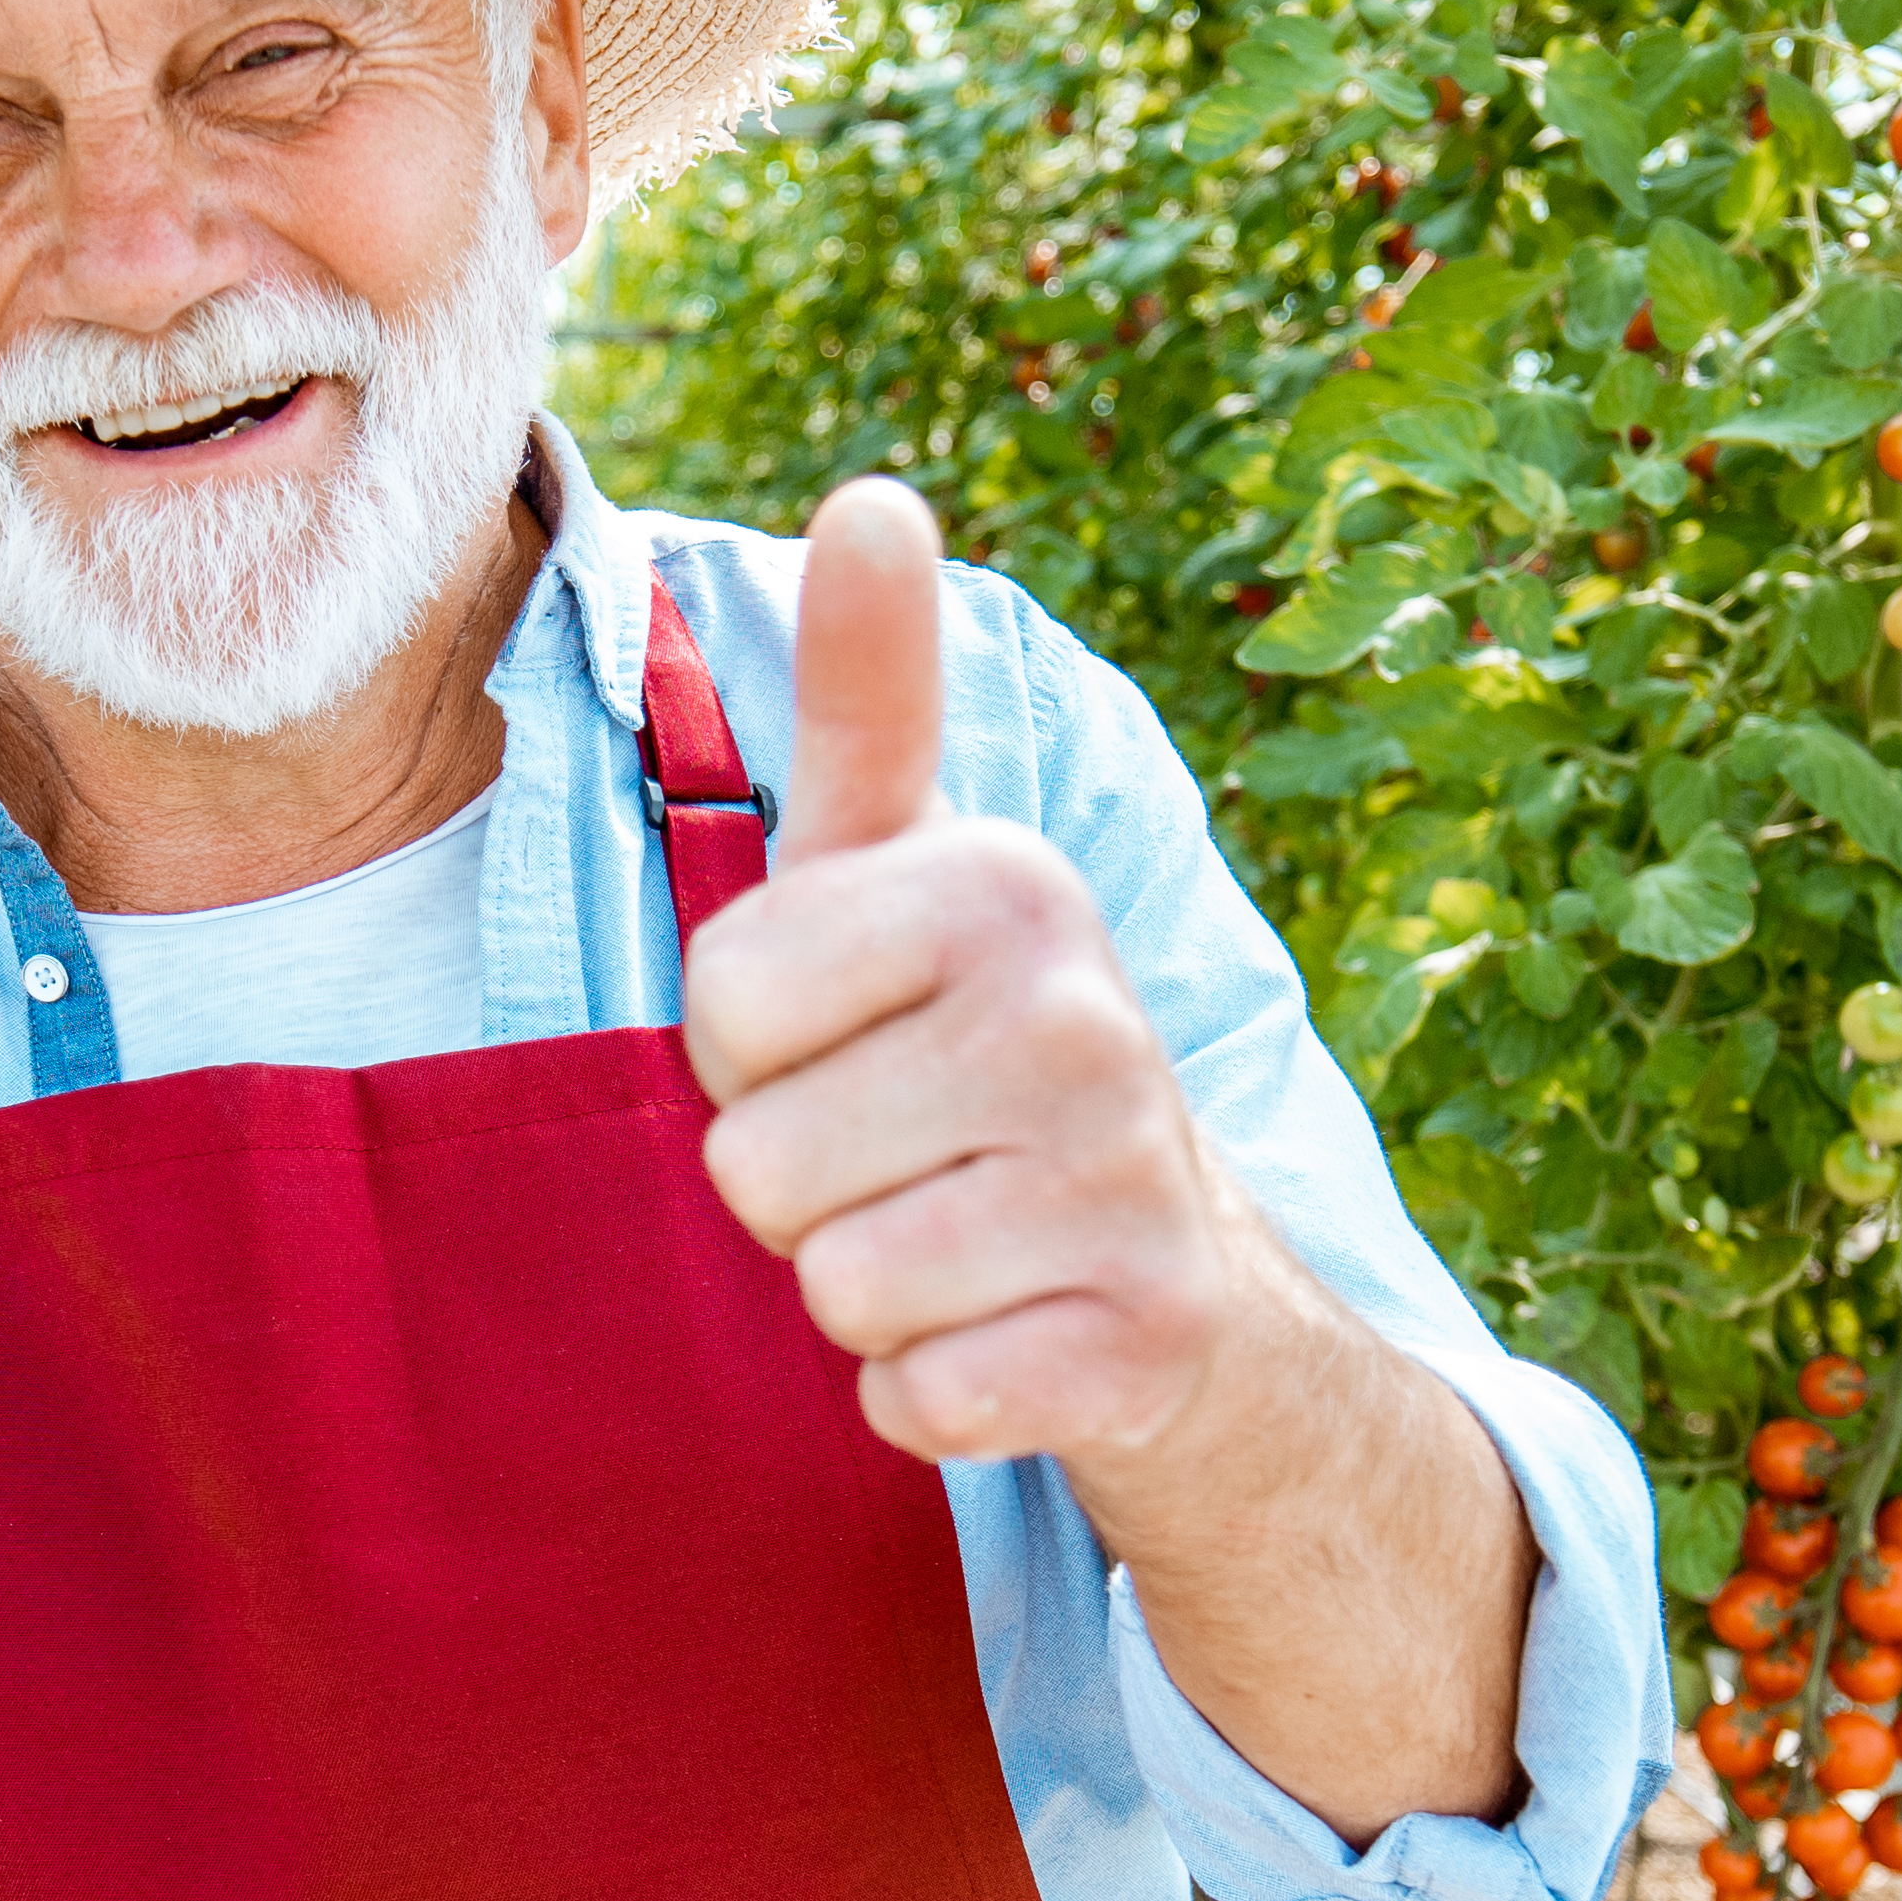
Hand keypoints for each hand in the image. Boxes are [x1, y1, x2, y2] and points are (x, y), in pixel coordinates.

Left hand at [682, 476, 1295, 1478]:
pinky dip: (929, 1398)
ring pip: (835, 1288)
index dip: (751, 1053)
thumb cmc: (976, 1050)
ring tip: (956, 1236)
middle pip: (757, 1164)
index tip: (850, 1038)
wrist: (1179, 1276)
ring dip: (863, 1294)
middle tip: (906, 1155)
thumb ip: (869, 695)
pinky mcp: (1143, 1346)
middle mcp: (1083, 1015)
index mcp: (1002, 884)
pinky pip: (918, 1402)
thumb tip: (873, 498)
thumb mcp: (911, 868)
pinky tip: (1003, 1335)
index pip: (721, 1007)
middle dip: (798, 1186)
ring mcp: (1127, 1183)